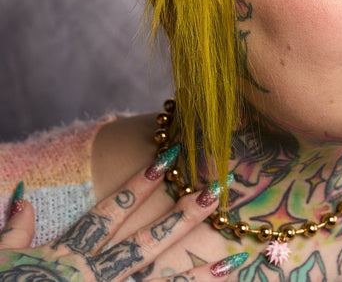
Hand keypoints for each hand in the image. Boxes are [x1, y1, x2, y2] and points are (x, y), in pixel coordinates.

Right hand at [0, 148, 246, 280]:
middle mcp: (96, 277)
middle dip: (183, 218)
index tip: (169, 158)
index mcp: (69, 257)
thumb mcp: (3, 262)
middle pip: (147, 244)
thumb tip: (23, 198)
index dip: (140, 185)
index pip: (112, 213)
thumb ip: (15, 231)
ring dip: (198, 274)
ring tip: (233, 258)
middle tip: (216, 194)